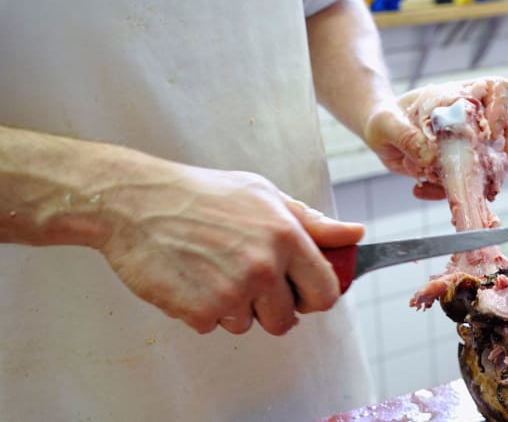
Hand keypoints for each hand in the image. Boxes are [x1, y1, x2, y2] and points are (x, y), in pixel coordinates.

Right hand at [98, 162, 362, 334]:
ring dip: (234, 308)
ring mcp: (232, 291)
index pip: (326, 292)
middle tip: (248, 279)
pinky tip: (192, 279)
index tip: (301, 292)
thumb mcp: (264, 195)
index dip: (315, 297)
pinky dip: (204, 310)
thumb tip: (356, 234)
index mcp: (286, 236)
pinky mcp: (200, 310)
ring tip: (213, 270)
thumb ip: (313, 222)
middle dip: (271, 307)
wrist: (137, 202)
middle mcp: (264, 266)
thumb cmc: (202, 194)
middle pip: (287, 320)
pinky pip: (214, 327)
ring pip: (248, 325)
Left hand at [363, 78, 507, 199]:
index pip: (499, 89)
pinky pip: (473, 184)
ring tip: (444, 184)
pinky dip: (452, 193)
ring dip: (481, 178)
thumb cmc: (385, 118)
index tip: (489, 131)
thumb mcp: (386, 123)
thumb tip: (430, 156)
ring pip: (500, 161)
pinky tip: (421, 190)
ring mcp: (473, 145)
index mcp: (462, 96)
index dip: (502, 108)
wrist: (379, 136)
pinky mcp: (464, 168)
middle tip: (490, 168)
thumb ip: (405, 136)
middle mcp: (475, 119)